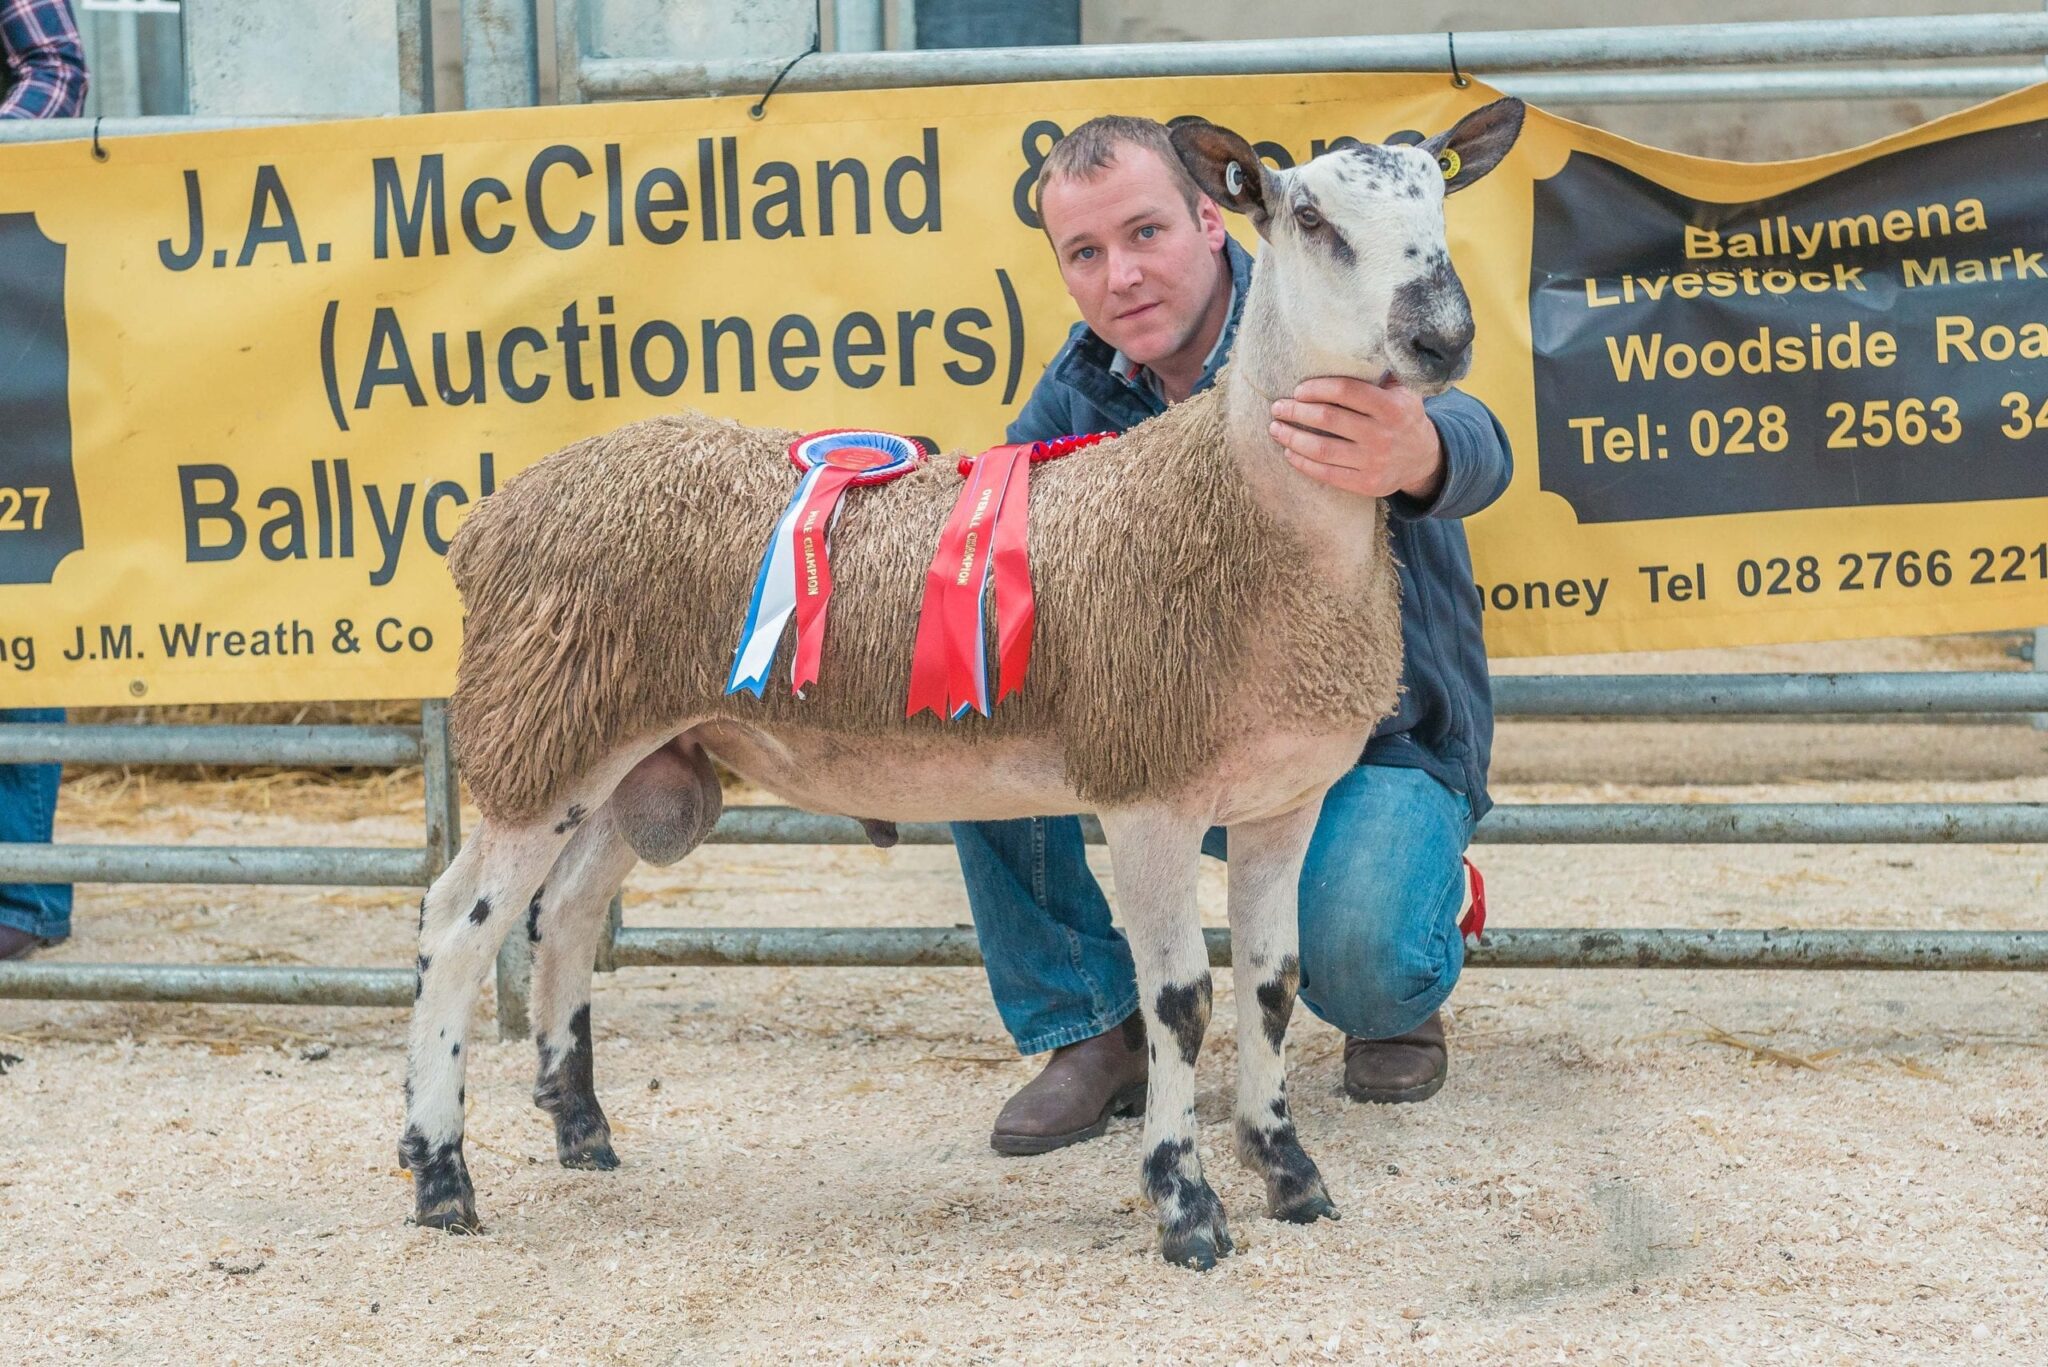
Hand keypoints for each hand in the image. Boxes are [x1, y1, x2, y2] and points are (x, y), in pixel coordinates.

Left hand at [1268, 376, 1445, 501]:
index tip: (1298, 390)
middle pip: (1328, 419)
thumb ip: (1381, 371)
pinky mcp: (1366, 484)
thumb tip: (1351, 344)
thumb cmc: (1403, 415)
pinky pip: (1327, 474)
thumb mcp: (1404, 390)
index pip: (1346, 391)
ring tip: (1275, 428)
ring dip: (1292, 438)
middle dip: (1296, 411)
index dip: (1317, 388)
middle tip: (1277, 407)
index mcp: (1392, 407)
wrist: (1424, 458)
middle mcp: (1383, 435)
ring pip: (1322, 449)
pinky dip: (1303, 463)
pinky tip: (1289, 452)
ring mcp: (1374, 462)